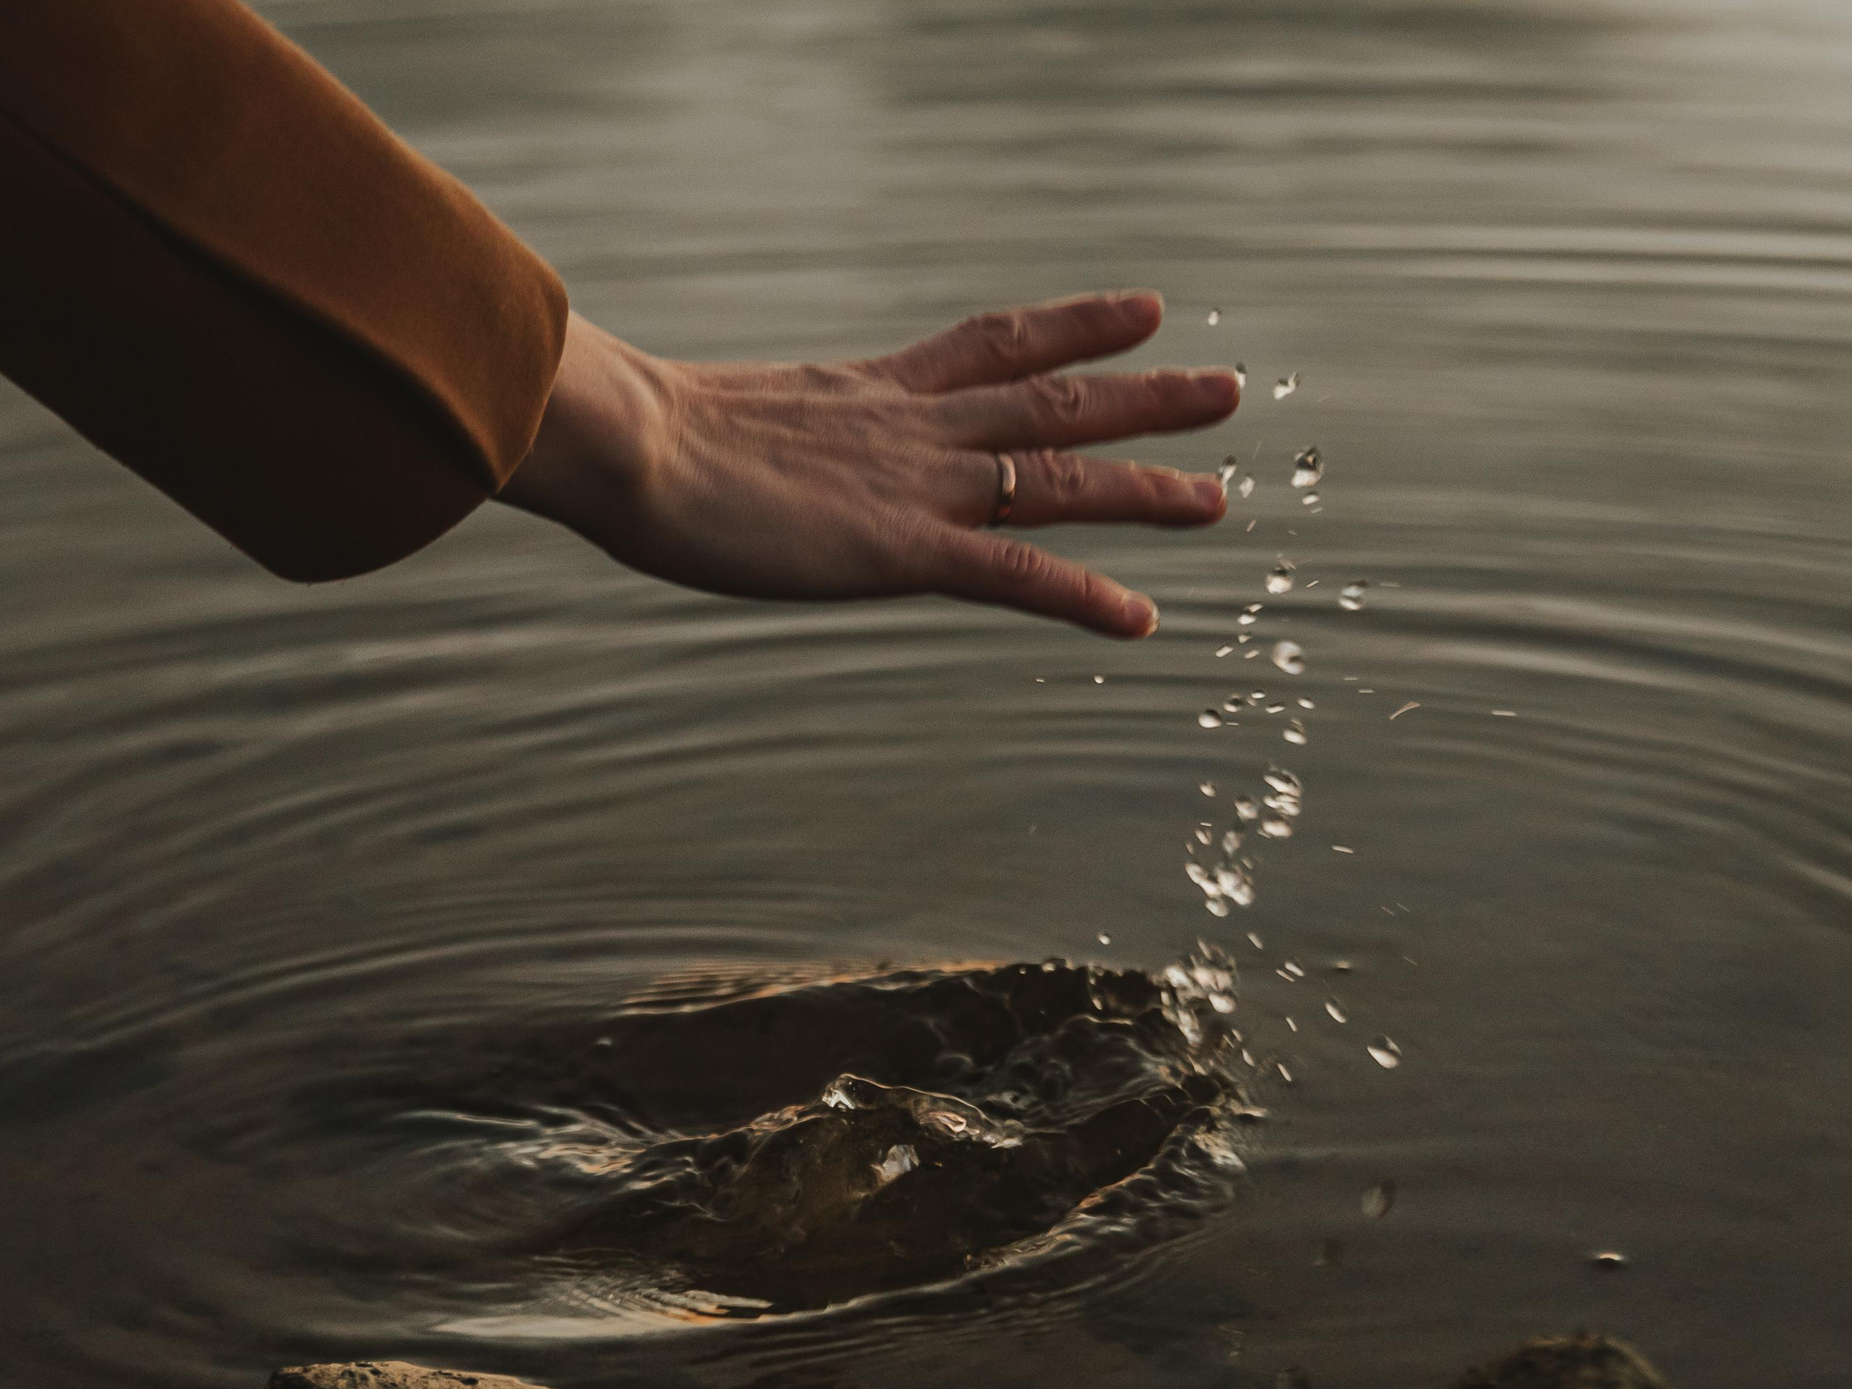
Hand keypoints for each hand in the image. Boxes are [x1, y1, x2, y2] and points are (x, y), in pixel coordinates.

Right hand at [495, 292, 1240, 638]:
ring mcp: (914, 485)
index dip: (1073, 325)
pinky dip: (1083, 594)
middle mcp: (911, 427)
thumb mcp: (708, 419)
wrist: (629, 441)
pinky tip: (1140, 618)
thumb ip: (745, 432)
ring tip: (1217, 496)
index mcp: (869, 391)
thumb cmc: (636, 435)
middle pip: (1054, 401)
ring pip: (1057, 477)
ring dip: (1144, 490)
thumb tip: (701, 440)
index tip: (1142, 308)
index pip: (994, 344)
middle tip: (1222, 388)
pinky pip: (1014, 571)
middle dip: (1144, 396)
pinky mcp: (899, 549)